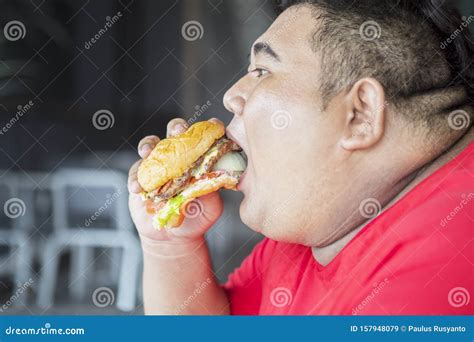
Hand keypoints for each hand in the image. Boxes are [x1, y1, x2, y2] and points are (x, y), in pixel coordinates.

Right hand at [128, 118, 223, 242]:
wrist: (175, 236)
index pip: (204, 136)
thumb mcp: (212, 204)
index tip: (215, 126)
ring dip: (148, 145)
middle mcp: (177, 155)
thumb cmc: (197, 216)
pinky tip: (138, 188)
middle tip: (178, 132)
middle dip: (176, 128)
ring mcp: (157, 165)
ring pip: (150, 145)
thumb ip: (214, 189)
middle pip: (175, 132)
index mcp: (197, 156)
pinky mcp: (140, 178)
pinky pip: (135, 174)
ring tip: (148, 152)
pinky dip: (136, 179)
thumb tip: (218, 176)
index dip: (209, 127)